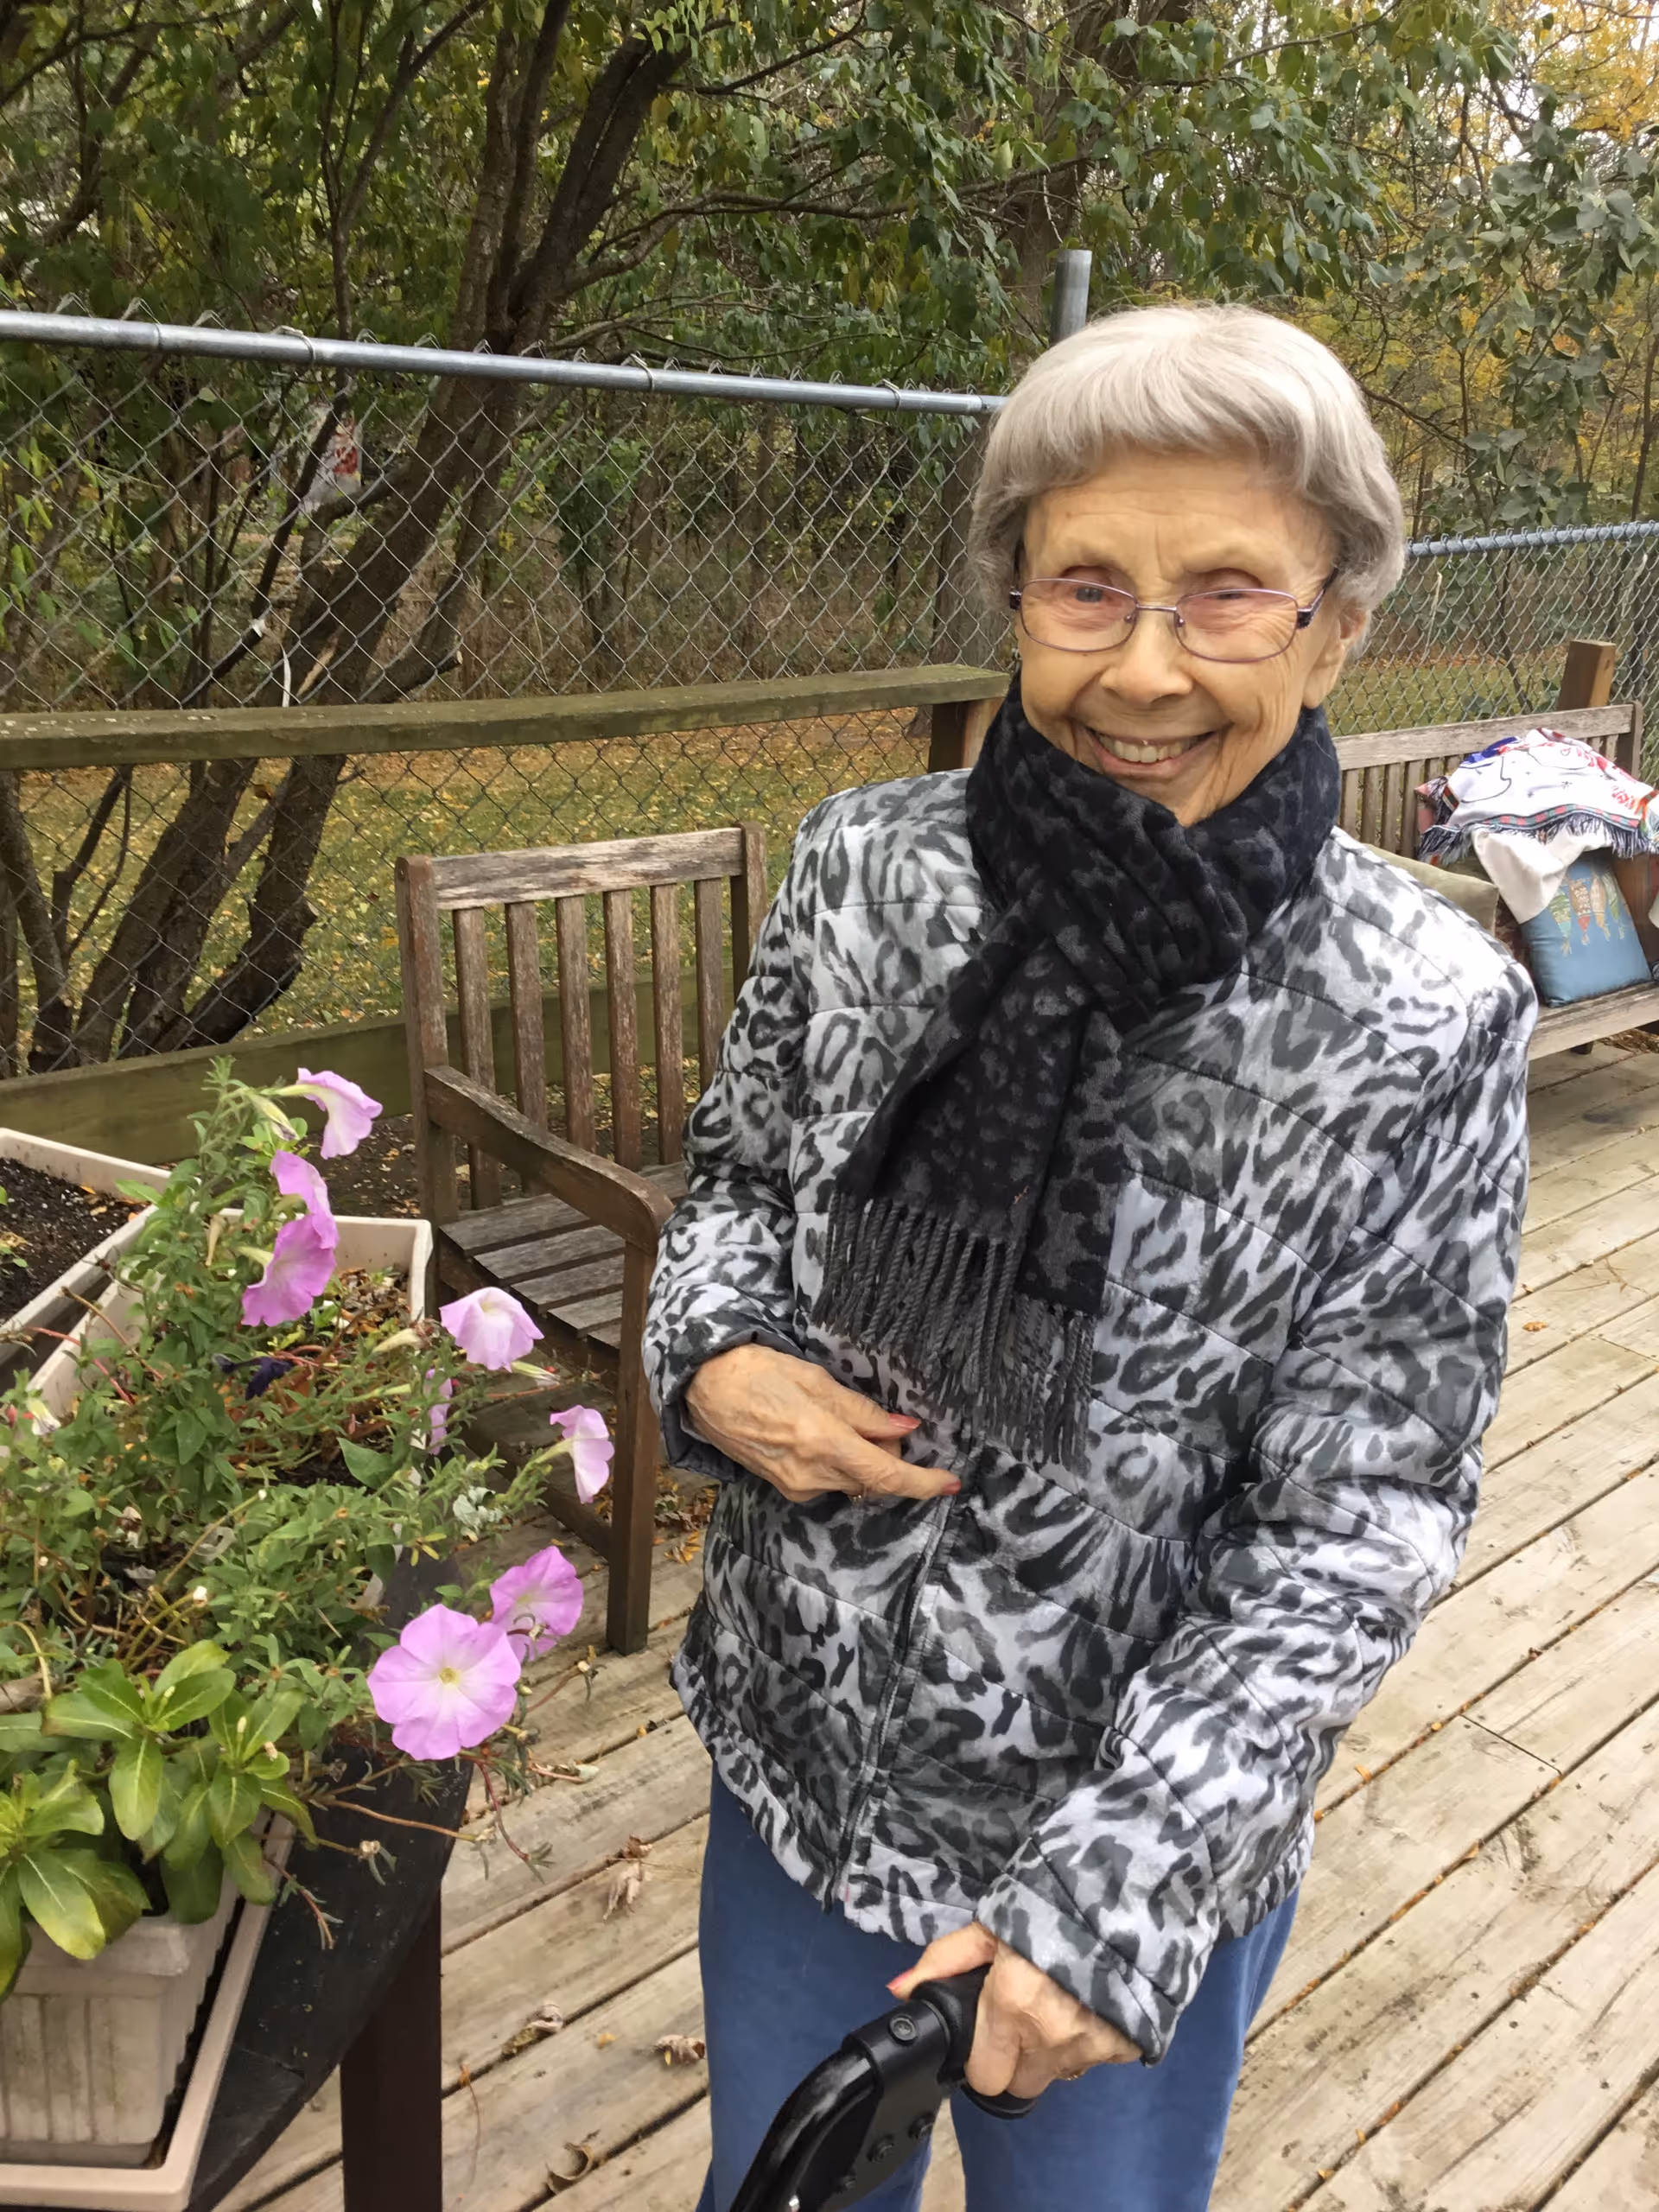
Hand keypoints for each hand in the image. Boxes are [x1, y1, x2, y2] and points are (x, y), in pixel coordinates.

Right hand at [684, 1343, 959, 1505]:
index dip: (922, 1483)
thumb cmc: (757, 1371)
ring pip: (850, 1480)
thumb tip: (904, 1428)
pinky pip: (827, 1479)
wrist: (703, 1386)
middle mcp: (810, 1474)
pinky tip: (822, 1432)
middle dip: (888, 1455)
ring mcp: (794, 1485)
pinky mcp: (782, 1487)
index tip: (950, 1482)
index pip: (886, 1475)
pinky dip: (839, 1462)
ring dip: (862, 1457)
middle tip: (881, 1421)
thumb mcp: (816, 1381)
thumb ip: (862, 1411)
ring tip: (841, 1419)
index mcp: (822, 1443)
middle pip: (872, 1479)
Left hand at [889, 1922, 1140, 2098]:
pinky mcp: (1126, 2048)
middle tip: (1024, 2015)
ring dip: (1055, 2048)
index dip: (984, 2056)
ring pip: (1060, 2073)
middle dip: (1018, 2058)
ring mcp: (1092, 2047)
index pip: (985, 2077)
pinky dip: (1090, 2040)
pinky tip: (1091, 2004)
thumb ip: (946, 1959)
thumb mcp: (992, 1924)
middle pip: (1023, 2083)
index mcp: (1010, 2006)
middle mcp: (1050, 2038)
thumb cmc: (1051, 1903)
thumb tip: (898, 1990)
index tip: (990, 2031)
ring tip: (1062, 2000)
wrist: (1127, 1892)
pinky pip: (1095, 2060)